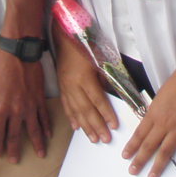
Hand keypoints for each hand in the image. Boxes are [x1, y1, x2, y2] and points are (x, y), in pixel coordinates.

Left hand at [0, 48, 50, 161]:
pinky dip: (46, 127)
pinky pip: (44, 116)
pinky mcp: (39, 99)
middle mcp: (16, 110)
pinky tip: (48, 136)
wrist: (19, 53)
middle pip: (15, 135)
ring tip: (40, 155)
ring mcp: (30, 105)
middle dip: (14, 149)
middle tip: (15, 161)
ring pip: (34, 130)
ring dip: (37, 144)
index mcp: (1, 107)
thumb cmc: (1, 68)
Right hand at [54, 28, 116, 143]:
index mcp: (84, 77)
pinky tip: (76, 127)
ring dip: (85, 127)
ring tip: (93, 138)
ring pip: (76, 111)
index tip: (114, 126)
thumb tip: (113, 95)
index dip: (106, 114)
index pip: (98, 100)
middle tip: (105, 139)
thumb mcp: (99, 58)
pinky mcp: (61, 87)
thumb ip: (106, 77)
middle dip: (97, 126)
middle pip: (86, 110)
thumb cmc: (84, 45)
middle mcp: (73, 85)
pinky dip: (72, 118)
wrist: (64, 37)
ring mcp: (65, 87)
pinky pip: (66, 106)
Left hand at [122, 63, 175, 176]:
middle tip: (132, 172)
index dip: (131, 146)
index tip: (125, 156)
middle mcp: (164, 123)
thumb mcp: (159, 97)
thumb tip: (148, 125)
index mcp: (154, 113)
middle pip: (149, 145)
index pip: (139, 134)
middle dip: (139, 160)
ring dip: (158, 166)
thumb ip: (154, 113)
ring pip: (166, 151)